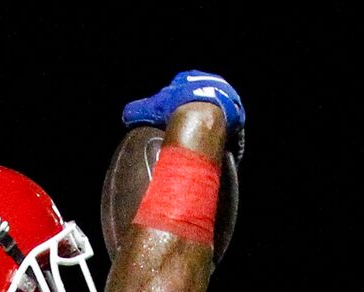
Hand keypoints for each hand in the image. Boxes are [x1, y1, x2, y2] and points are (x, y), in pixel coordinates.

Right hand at [122, 70, 244, 153]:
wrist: (202, 117)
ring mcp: (226, 96)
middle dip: (193, 112)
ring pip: (215, 110)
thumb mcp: (150, 108)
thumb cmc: (176, 109)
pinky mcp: (237, 112)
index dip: (174, 103)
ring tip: (199, 140)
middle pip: (200, 99)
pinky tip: (213, 143)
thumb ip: (137, 110)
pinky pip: (228, 123)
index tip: (171, 117)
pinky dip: (221, 132)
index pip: (181, 88)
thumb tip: (126, 116)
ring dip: (208, 123)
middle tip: (186, 129)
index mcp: (190, 77)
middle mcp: (210, 82)